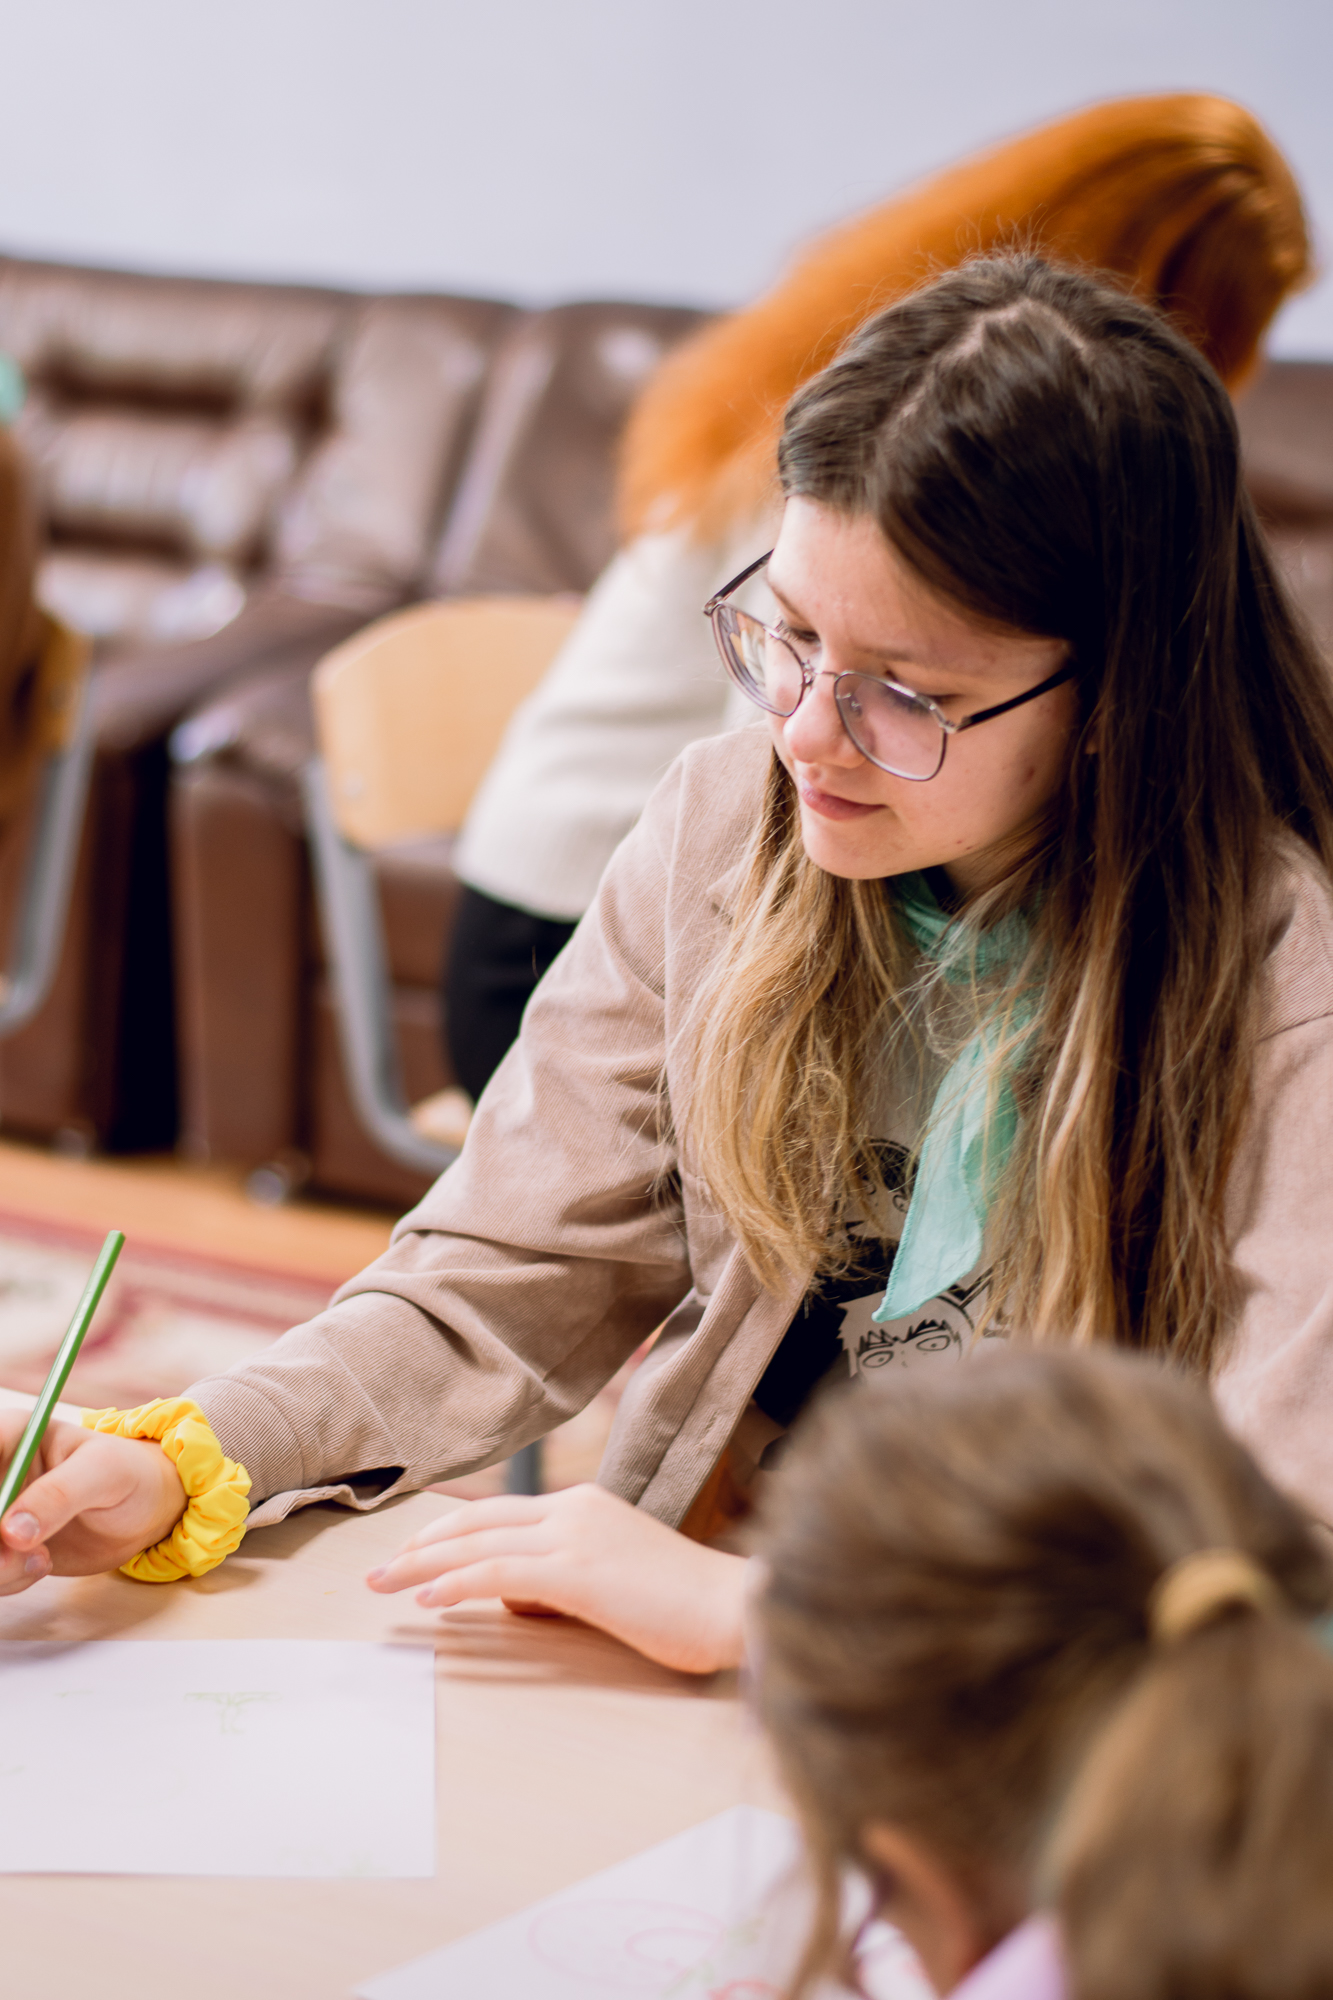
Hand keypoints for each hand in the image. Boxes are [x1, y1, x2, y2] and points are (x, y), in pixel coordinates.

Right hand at [0, 1412, 186, 1594]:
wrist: (148, 1510)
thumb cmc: (130, 1473)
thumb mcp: (102, 1473)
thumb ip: (59, 1495)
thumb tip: (10, 1531)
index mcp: (6, 1436)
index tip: (3, 1525)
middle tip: (15, 1555)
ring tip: (41, 1560)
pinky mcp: (0, 1547)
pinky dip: (5, 1582)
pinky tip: (41, 1566)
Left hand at [366, 1482, 747, 1674]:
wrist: (736, 1607)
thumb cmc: (683, 1604)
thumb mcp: (614, 1578)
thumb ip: (564, 1577)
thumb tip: (515, 1596)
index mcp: (584, 1505)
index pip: (498, 1512)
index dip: (448, 1532)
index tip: (411, 1553)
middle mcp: (574, 1509)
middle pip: (478, 1521)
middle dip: (422, 1544)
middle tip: (379, 1568)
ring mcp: (577, 1536)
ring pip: (480, 1543)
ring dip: (423, 1563)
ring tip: (384, 1582)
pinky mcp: (581, 1571)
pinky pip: (503, 1574)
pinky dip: (460, 1583)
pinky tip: (431, 1597)